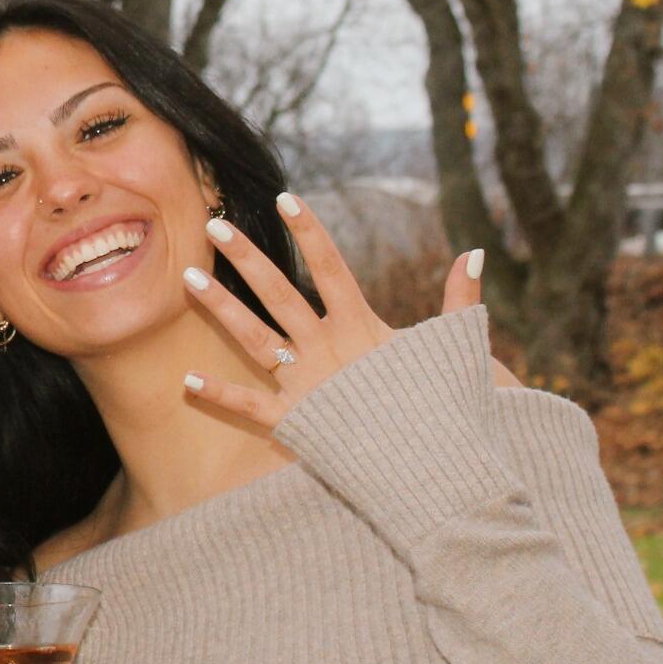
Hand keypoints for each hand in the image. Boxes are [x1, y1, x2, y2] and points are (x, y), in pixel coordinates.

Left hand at [180, 197, 513, 424]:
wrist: (438, 466)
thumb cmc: (446, 405)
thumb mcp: (452, 346)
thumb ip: (459, 298)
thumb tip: (475, 253)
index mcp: (361, 327)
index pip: (330, 267)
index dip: (310, 231)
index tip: (285, 197)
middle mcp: (328, 349)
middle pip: (279, 293)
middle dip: (246, 258)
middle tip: (213, 224)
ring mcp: (309, 384)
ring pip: (255, 337)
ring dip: (221, 308)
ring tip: (187, 276)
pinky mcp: (297, 421)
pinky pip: (251, 406)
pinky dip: (220, 395)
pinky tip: (187, 378)